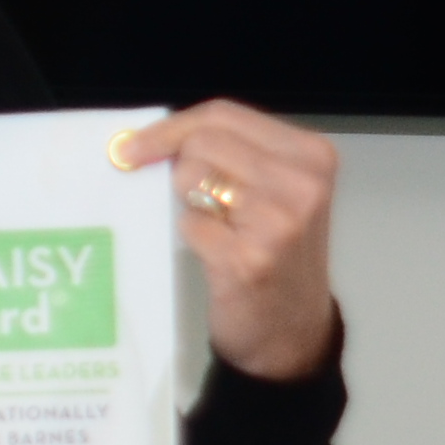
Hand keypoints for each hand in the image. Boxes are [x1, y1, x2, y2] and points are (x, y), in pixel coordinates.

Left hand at [117, 101, 339, 382]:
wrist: (293, 330)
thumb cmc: (276, 253)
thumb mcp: (273, 190)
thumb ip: (231, 155)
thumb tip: (146, 137)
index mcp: (312, 155)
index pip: (223, 114)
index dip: (171, 127)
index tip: (132, 145)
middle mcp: (303, 183)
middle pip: (203, 142)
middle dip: (181, 167)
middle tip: (199, 201)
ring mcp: (279, 222)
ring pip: (191, 178)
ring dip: (190, 203)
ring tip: (220, 228)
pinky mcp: (249, 259)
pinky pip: (189, 224)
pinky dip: (193, 237)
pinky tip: (219, 255)